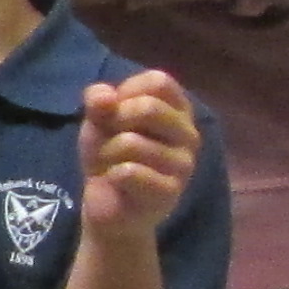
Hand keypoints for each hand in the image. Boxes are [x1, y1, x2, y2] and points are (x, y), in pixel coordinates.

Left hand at [79, 68, 196, 238]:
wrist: (109, 206)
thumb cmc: (110, 155)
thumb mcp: (98, 120)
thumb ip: (98, 101)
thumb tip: (104, 97)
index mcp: (178, 110)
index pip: (159, 82)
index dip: (127, 91)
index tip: (115, 110)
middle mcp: (189, 134)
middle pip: (149, 108)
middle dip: (113, 122)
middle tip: (109, 140)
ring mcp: (184, 165)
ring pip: (131, 142)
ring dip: (107, 153)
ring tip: (111, 165)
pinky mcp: (170, 192)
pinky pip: (129, 172)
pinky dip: (111, 175)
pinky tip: (118, 183)